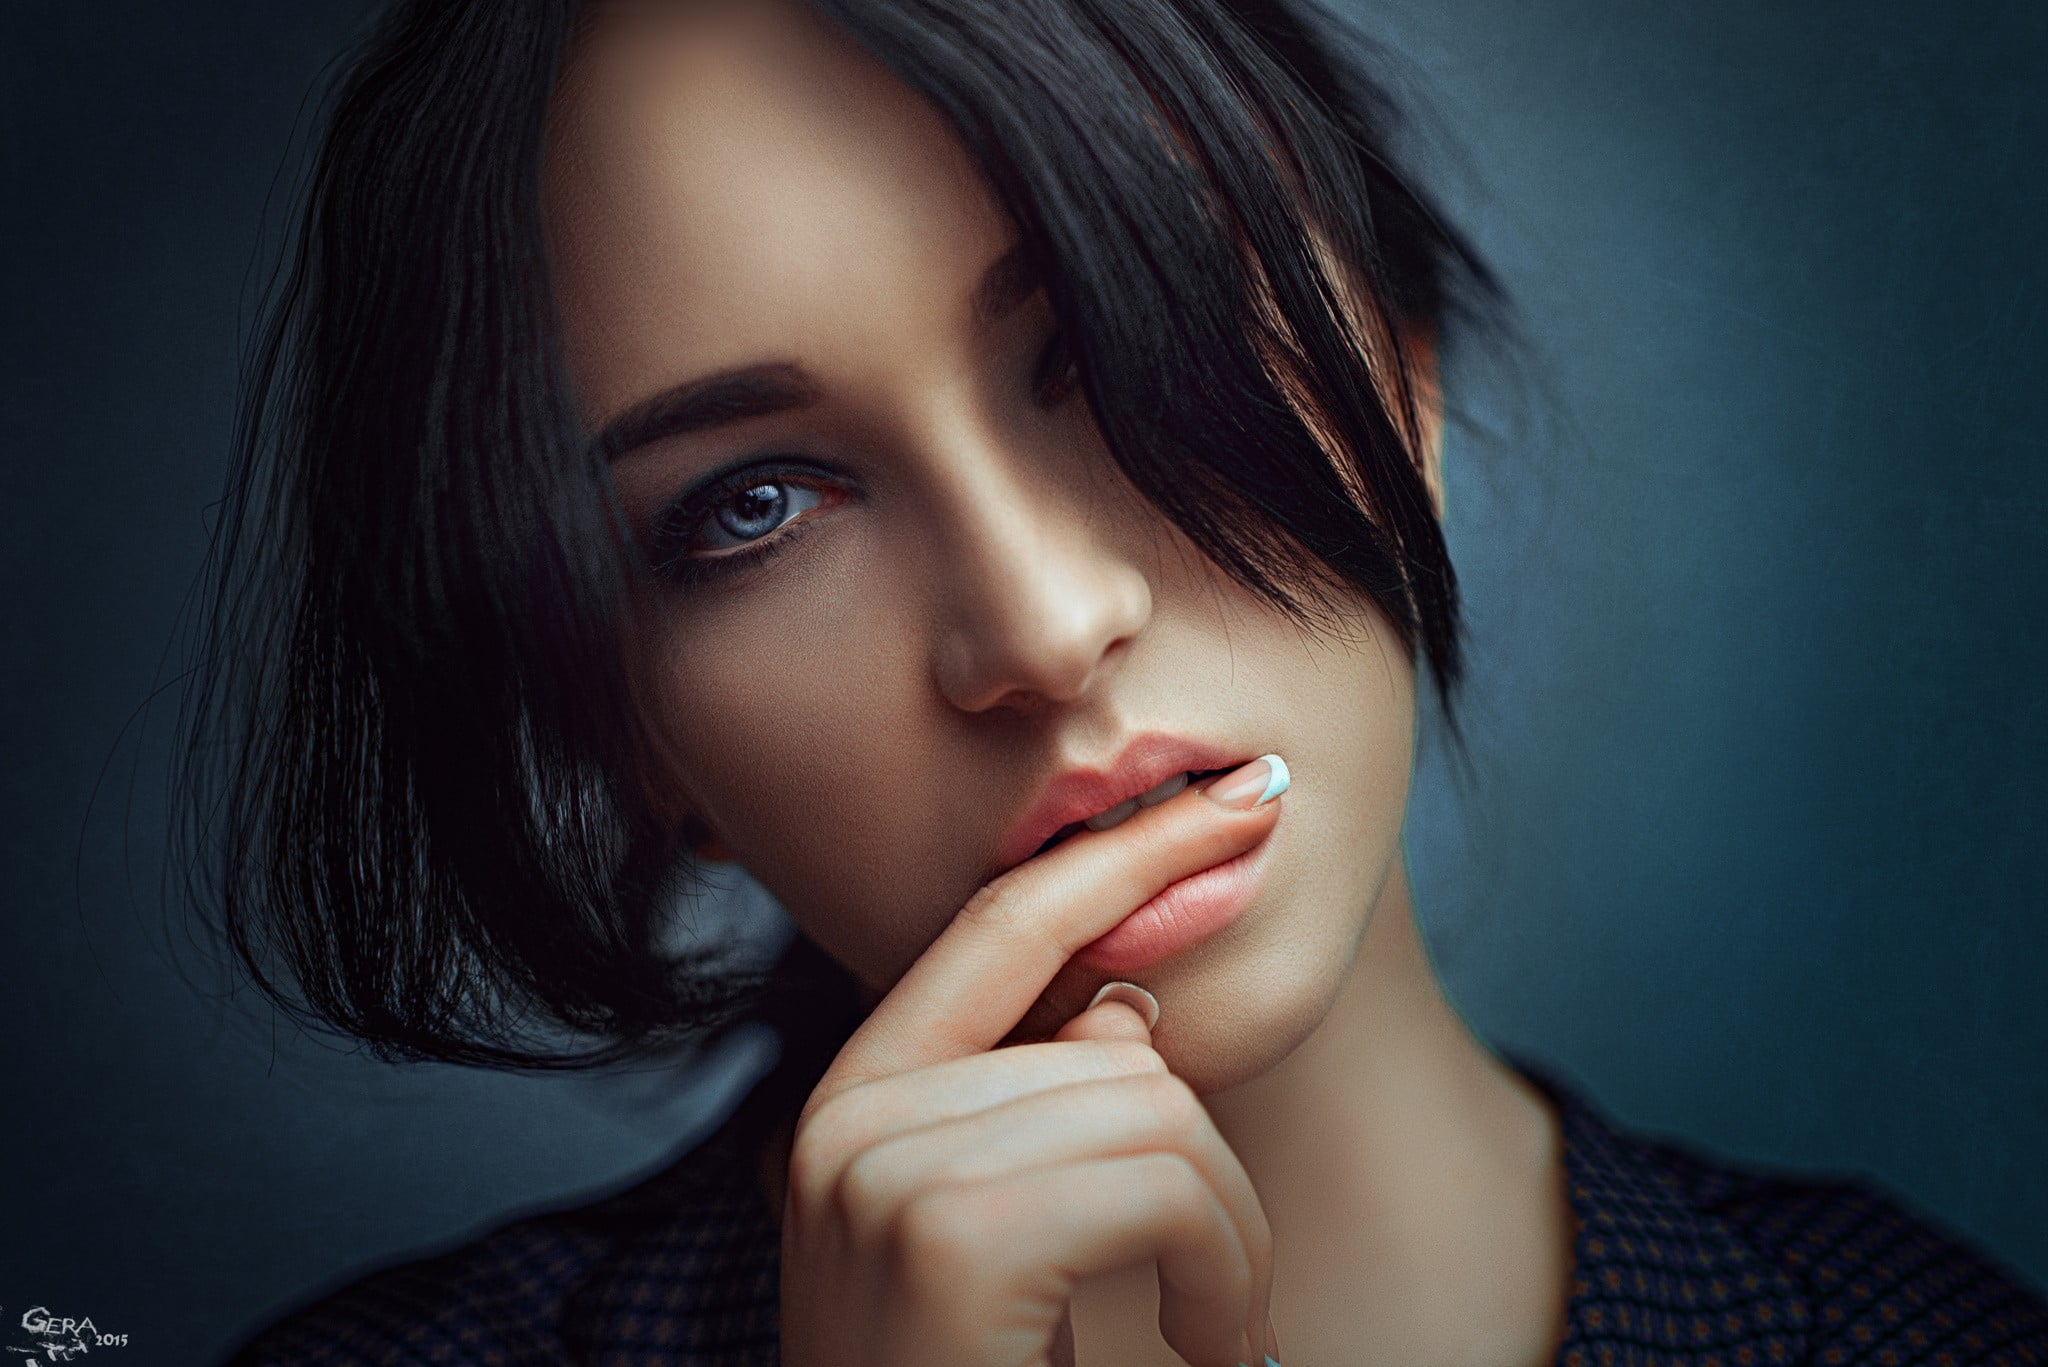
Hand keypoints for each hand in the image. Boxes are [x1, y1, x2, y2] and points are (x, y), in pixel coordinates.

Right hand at [778, 757, 1287, 1366]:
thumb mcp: (996, 1247)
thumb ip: (1042, 1118)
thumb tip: (1122, 1014)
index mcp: (852, 1104)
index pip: (1001, 921)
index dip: (1128, 850)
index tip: (1246, 797)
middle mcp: (846, 1121)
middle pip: (1117, 1046)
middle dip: (1213, 1175)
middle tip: (1227, 1302)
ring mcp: (883, 1172)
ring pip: (1159, 1110)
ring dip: (1232, 1238)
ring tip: (1218, 1338)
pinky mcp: (949, 1235)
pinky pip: (1169, 1182)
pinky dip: (1230, 1275)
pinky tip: (1213, 1352)